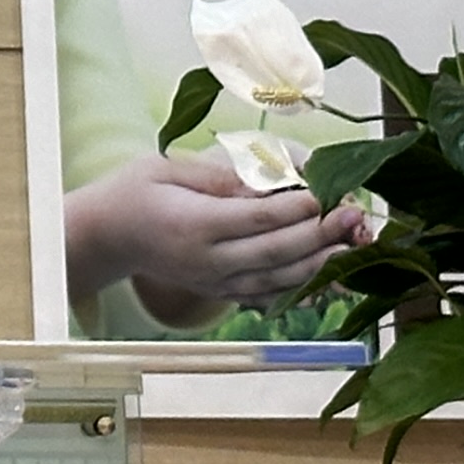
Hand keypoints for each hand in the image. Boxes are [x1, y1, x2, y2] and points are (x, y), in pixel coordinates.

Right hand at [62, 151, 361, 327]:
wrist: (107, 237)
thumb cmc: (133, 192)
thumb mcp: (165, 170)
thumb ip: (217, 177)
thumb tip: (267, 179)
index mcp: (193, 226)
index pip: (257, 218)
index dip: (297, 207)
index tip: (327, 191)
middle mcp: (208, 260)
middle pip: (277, 251)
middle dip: (321, 234)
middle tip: (356, 213)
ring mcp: (216, 281)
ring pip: (281, 278)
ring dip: (322, 262)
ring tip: (355, 243)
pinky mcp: (222, 291)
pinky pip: (271, 293)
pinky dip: (304, 283)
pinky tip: (331, 270)